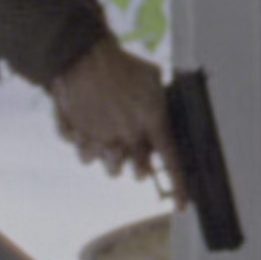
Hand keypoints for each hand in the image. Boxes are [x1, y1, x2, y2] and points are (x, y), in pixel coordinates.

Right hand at [48, 43, 179, 195]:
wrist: (85, 55)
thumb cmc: (123, 64)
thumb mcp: (154, 80)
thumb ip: (160, 105)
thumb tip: (164, 121)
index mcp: (152, 123)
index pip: (171, 162)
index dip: (179, 186)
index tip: (182, 204)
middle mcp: (127, 136)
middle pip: (137, 172)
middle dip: (138, 165)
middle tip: (134, 149)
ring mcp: (101, 139)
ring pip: (110, 168)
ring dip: (112, 158)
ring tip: (110, 138)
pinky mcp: (77, 138)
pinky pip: (85, 156)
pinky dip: (86, 146)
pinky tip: (88, 127)